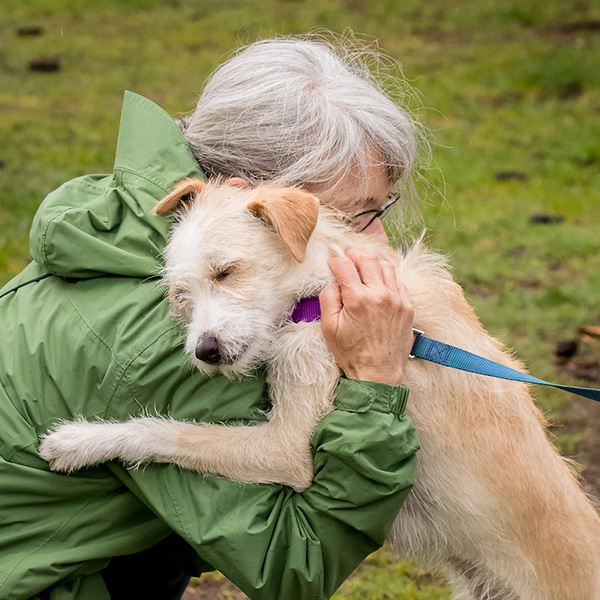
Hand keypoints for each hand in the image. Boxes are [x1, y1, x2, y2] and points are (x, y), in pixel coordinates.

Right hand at [319, 249, 414, 385]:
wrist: (378, 373)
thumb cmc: (351, 353)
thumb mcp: (329, 327)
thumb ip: (328, 298)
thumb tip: (334, 281)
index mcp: (358, 299)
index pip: (344, 265)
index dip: (334, 261)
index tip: (332, 265)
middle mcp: (380, 295)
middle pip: (367, 258)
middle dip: (353, 254)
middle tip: (347, 259)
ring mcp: (397, 300)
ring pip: (386, 265)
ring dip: (372, 263)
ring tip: (363, 269)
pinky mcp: (407, 307)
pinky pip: (398, 281)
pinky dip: (387, 278)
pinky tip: (378, 285)